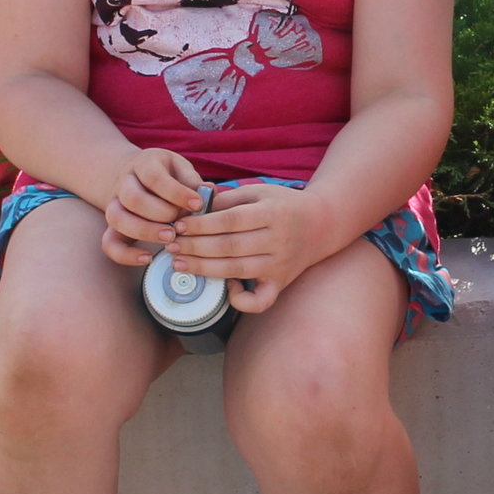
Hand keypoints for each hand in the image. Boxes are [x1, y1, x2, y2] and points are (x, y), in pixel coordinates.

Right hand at [100, 148, 206, 264]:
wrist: (137, 176)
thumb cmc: (168, 175)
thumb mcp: (181, 170)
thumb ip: (193, 182)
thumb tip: (210, 192)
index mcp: (144, 163)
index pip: (155, 177)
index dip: (177, 192)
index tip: (198, 204)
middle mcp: (124, 182)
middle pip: (133, 198)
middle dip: (161, 213)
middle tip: (182, 225)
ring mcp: (114, 204)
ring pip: (117, 218)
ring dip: (145, 231)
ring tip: (170, 238)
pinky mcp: (113, 227)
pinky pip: (109, 243)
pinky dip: (125, 255)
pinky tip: (147, 258)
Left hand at [165, 183, 330, 314]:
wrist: (322, 223)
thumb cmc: (283, 205)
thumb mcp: (259, 192)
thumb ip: (229, 199)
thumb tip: (195, 207)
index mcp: (272, 213)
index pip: (230, 220)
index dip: (202, 225)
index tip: (179, 226)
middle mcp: (278, 241)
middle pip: (229, 247)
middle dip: (195, 247)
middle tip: (171, 245)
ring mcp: (280, 264)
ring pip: (237, 271)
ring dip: (203, 269)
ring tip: (179, 264)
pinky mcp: (281, 283)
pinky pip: (261, 301)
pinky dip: (241, 300)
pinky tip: (226, 288)